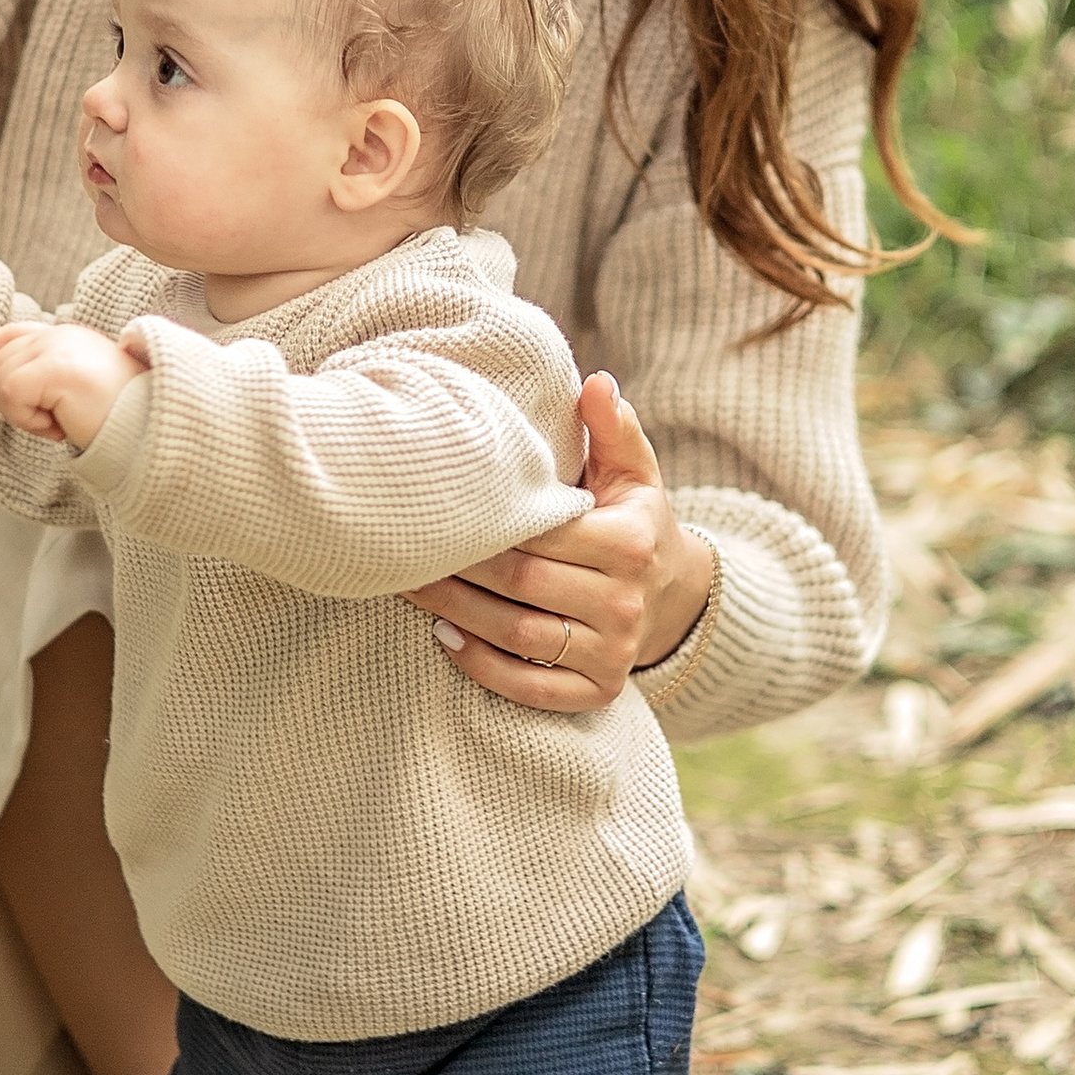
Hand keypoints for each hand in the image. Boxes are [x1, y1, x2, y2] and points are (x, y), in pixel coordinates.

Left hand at [0, 318, 143, 448]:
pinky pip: (11, 395)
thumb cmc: (120, 419)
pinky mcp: (54, 367)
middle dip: (15, 401)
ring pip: (1, 381)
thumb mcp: (74, 391)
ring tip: (62, 421)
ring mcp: (59, 347)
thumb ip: (40, 377)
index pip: (12, 334)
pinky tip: (59, 426)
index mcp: (68, 337)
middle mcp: (61, 334)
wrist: (154, 429)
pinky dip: (28, 420)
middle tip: (55, 421)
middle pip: (0, 364)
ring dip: (24, 415)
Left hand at [403, 370, 715, 712]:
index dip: (486, 524)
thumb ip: (611, 429)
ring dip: (456, 615)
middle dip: (457, 568)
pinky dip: (482, 666)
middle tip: (404, 549)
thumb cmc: (632, 521)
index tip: (434, 511)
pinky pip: (530, 687)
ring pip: (518, 636)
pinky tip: (444, 637)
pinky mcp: (599, 691)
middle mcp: (625, 601)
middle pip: (522, 584)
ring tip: (412, 588)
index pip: (543, 533)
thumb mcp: (632, 473)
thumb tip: (597, 383)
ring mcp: (614, 652)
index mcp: (629, 541)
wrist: (670, 593)